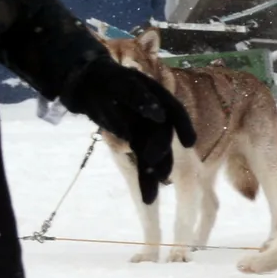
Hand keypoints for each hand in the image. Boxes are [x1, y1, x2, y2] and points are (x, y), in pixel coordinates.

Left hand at [61, 59, 196, 203]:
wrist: (87, 85)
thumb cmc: (105, 79)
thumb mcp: (119, 83)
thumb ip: (138, 97)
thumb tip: (158, 116)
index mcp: (157, 96)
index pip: (175, 111)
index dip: (184, 126)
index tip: (189, 142)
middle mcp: (156, 115)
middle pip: (163, 137)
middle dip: (162, 155)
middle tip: (158, 172)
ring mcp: (146, 130)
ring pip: (154, 155)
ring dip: (154, 174)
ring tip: (151, 197)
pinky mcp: (136, 142)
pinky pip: (142, 162)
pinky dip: (144, 178)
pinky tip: (148, 198)